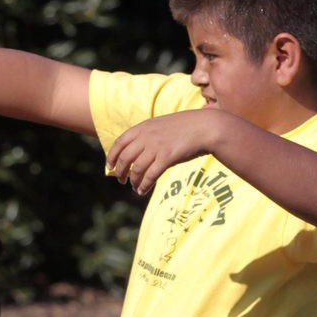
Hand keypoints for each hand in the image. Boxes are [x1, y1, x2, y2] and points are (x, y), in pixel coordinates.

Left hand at [107, 108, 221, 194]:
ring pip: (136, 169)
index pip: (120, 142)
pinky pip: (150, 175)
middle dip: (120, 172)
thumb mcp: (163, 125)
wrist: (207, 127)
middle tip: (121, 181)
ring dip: (133, 181)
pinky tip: (142, 190)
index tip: (109, 167)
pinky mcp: (167, 158)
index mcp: (144, 127)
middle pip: (125, 158)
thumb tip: (136, 150)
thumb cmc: (187, 127)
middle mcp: (147, 136)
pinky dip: (144, 185)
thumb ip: (148, 135)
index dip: (112, 156)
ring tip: (135, 188)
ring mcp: (156, 147)